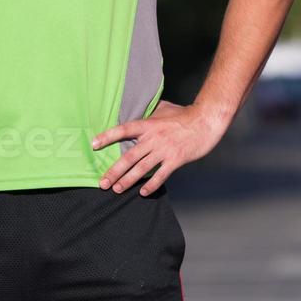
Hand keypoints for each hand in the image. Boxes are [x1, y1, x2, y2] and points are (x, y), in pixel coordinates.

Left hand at [91, 101, 226, 195]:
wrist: (206, 121)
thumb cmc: (186, 114)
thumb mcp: (165, 108)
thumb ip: (150, 112)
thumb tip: (141, 110)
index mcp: (149, 124)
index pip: (124, 130)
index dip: (107, 137)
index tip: (94, 145)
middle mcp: (154, 138)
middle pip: (129, 156)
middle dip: (114, 171)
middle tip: (102, 183)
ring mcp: (164, 150)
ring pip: (141, 168)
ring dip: (128, 180)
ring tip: (117, 189)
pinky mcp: (176, 159)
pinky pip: (160, 175)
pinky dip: (151, 184)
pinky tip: (143, 192)